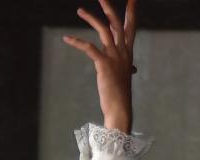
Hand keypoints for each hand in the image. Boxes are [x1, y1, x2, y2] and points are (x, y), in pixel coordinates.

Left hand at [63, 0, 135, 132]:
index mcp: (128, 53)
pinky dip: (77, 42)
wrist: (120, 109)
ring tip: (79, 10)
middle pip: (117, 23)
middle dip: (109, 8)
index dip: (131, 12)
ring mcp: (114, 57)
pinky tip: (66, 38)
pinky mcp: (104, 64)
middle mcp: (123, 52)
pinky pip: (89, 48)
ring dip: (91, 18)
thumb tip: (133, 68)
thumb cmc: (120, 95)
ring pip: (104, 30)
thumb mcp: (125, 78)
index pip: (131, 28)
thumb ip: (127, 68)